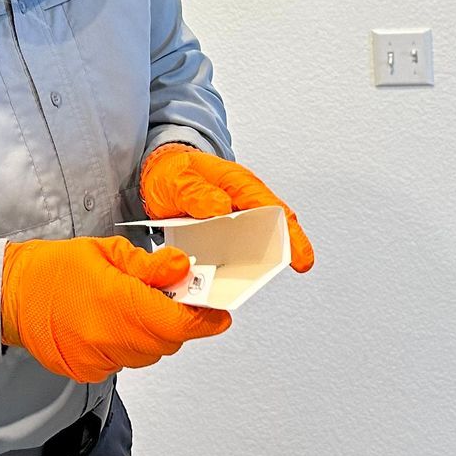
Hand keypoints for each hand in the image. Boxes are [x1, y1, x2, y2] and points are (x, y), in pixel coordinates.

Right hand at [0, 235, 231, 382]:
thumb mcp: (106, 252)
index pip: (177, 323)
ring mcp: (97, 359)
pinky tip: (114, 323)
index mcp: (115, 302)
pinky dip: (130, 345)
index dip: (204, 319)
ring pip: (148, 354)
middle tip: (173, 299)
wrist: (10, 295)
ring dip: (154, 334)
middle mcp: (108, 338)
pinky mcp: (88, 371)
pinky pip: (125, 362)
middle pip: (167, 341)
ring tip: (135, 307)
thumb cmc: (52, 268)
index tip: (218, 313)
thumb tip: (181, 270)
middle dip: (178, 322)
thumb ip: (148, 265)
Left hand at [139, 144, 314, 272]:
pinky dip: (228, 268)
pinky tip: (221, 282)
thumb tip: (222, 207)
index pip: (271, 207)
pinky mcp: (219, 236)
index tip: (300, 258)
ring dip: (250, 265)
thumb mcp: (179, 179)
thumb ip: (197, 192)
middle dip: (277, 255)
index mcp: (238, 183)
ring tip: (242, 284)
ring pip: (251, 247)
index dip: (290, 234)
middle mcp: (240, 203)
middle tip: (268, 276)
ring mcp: (231, 222)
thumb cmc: (173, 171)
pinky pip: (229, 255)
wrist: (156, 174)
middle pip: (270, 231)